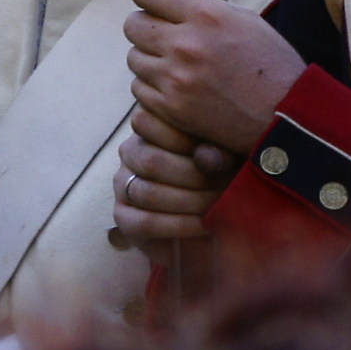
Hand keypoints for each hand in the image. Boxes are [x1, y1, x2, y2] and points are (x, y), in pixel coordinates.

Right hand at [114, 106, 240, 261]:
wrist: (210, 216)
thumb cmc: (220, 172)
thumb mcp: (224, 154)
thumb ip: (215, 149)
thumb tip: (208, 158)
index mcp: (152, 124)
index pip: (160, 128)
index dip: (193, 142)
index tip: (226, 154)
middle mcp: (131, 151)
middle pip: (152, 163)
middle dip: (195, 177)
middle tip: (227, 185)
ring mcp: (123, 184)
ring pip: (149, 193)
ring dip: (190, 202)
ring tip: (219, 205)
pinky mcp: (123, 218)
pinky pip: (146, 222)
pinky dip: (180, 225)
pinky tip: (204, 224)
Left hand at [126, 0, 306, 155]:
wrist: (283, 117)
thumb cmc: (270, 65)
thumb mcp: (244, 20)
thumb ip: (203, 8)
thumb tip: (169, 2)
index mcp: (207, 15)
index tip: (158, 3)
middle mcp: (185, 44)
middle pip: (133, 24)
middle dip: (148, 26)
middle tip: (168, 36)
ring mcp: (174, 79)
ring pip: (134, 57)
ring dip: (151, 59)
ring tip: (179, 66)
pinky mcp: (169, 108)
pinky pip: (139, 89)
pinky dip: (154, 87)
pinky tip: (179, 88)